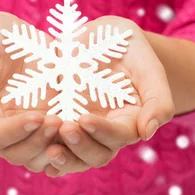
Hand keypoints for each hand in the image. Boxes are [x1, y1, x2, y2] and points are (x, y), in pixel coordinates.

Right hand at [0, 12, 65, 171]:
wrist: (12, 33)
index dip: (16, 131)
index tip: (37, 116)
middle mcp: (6, 128)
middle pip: (18, 154)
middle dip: (38, 142)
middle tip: (57, 121)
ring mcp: (30, 127)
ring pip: (40, 156)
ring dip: (55, 147)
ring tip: (70, 125)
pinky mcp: (52, 118)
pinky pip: (61, 143)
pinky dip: (71, 142)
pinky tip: (82, 128)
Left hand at [45, 16, 174, 176]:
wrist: (95, 36)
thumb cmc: (125, 46)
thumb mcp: (146, 63)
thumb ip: (158, 98)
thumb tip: (147, 133)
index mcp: (130, 120)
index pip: (120, 136)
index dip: (103, 132)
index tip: (84, 118)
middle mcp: (106, 131)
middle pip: (97, 155)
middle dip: (81, 146)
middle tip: (65, 128)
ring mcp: (81, 130)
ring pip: (74, 158)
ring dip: (63, 158)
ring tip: (48, 149)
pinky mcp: (60, 123)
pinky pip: (52, 147)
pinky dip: (44, 154)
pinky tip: (36, 153)